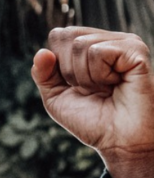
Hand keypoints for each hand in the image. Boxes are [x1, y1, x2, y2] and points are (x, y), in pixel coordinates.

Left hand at [32, 26, 153, 177]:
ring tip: (106, 89)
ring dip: (86, 76)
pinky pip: (99, 52)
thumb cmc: (91, 120)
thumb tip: (42, 52)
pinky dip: (100, 75)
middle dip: (69, 70)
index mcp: (90, 46)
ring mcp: (124, 43)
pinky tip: (117, 84)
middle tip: (92, 89)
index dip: (57, 64)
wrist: (118, 141)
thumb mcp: (55, 97)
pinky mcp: (136, 51)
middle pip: (66, 36)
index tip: (76, 85)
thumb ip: (42, 74)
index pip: (58, 35)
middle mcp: (107, 40)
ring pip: (80, 44)